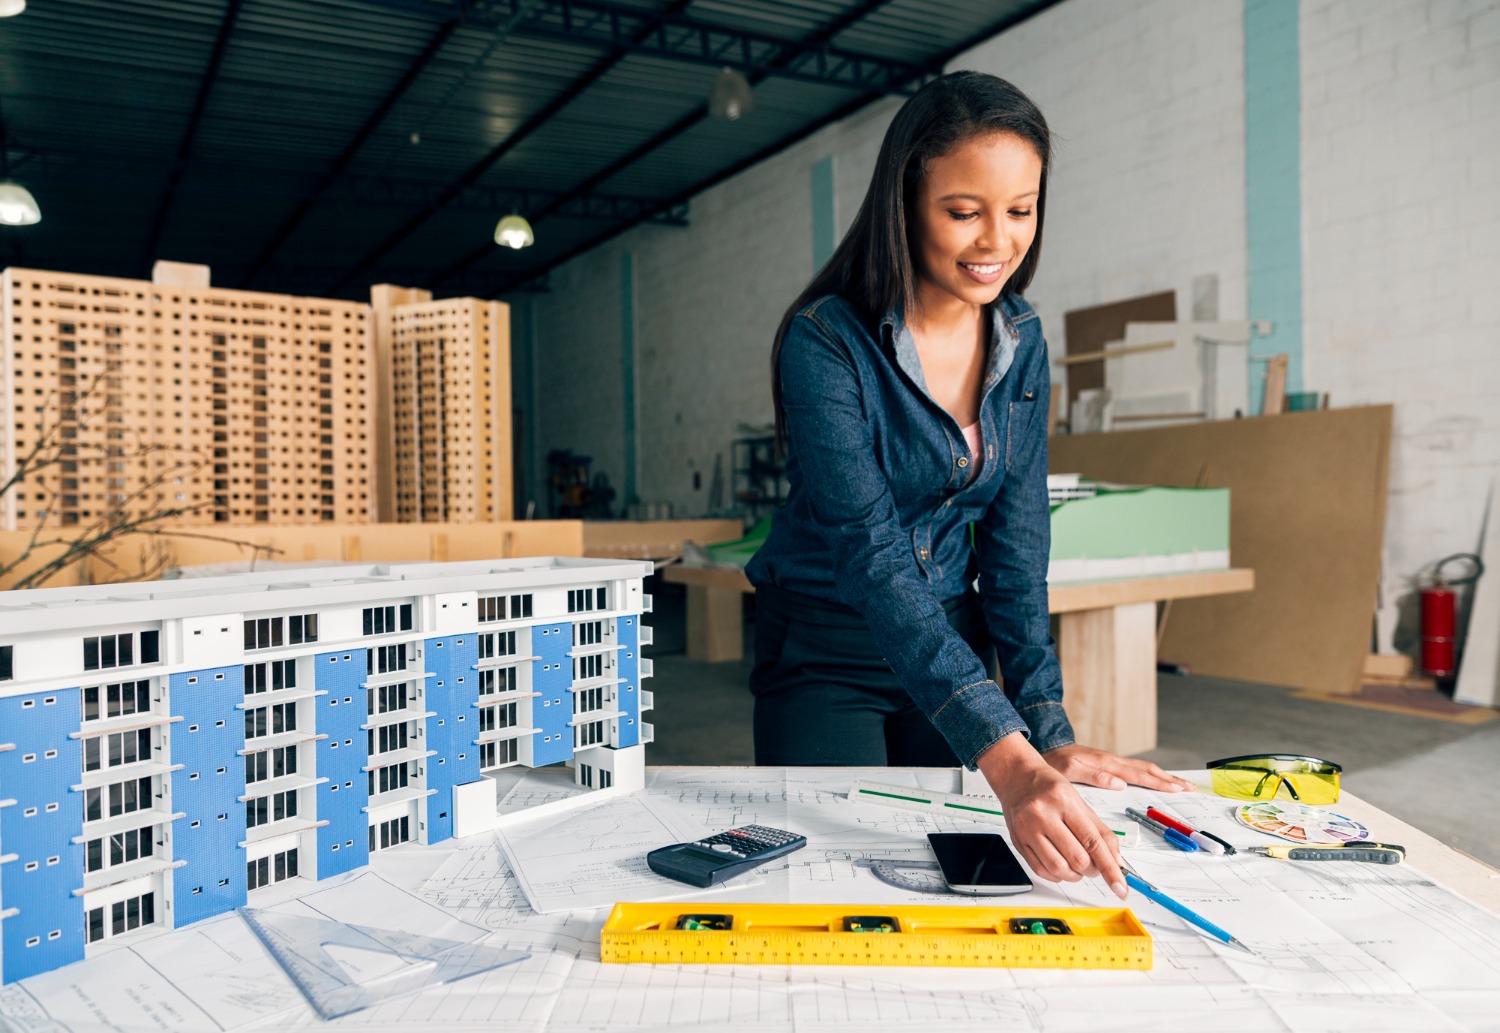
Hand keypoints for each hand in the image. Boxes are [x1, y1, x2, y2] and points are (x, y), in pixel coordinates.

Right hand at [976, 733, 1126, 898]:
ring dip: (1075, 875)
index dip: (1110, 868)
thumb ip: (1100, 831)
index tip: (1120, 887)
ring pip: (1058, 868)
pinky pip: (1041, 870)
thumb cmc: (1049, 788)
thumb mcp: (1080, 802)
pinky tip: (1062, 866)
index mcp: (1064, 801)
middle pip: (1077, 858)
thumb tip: (1116, 860)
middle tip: (1095, 865)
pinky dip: (1057, 875)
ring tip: (1078, 866)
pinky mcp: (1017, 841)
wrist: (1016, 777)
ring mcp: (1027, 829)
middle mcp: (1043, 814)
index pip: (1092, 842)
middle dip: (1092, 870)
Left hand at [1041, 744, 1195, 792]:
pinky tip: (1155, 779)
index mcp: (1107, 764)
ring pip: (1143, 768)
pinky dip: (1150, 774)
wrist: (1047, 749)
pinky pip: (1135, 769)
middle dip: (1169, 779)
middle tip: (1189, 787)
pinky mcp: (1109, 763)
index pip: (1140, 775)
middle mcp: (1113, 761)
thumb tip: (1120, 784)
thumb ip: (1094, 777)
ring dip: (1163, 776)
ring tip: (1180, 784)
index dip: (1160, 783)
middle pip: (1148, 770)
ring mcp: (1112, 761)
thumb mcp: (1070, 772)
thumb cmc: (1055, 763)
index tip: (1178, 789)